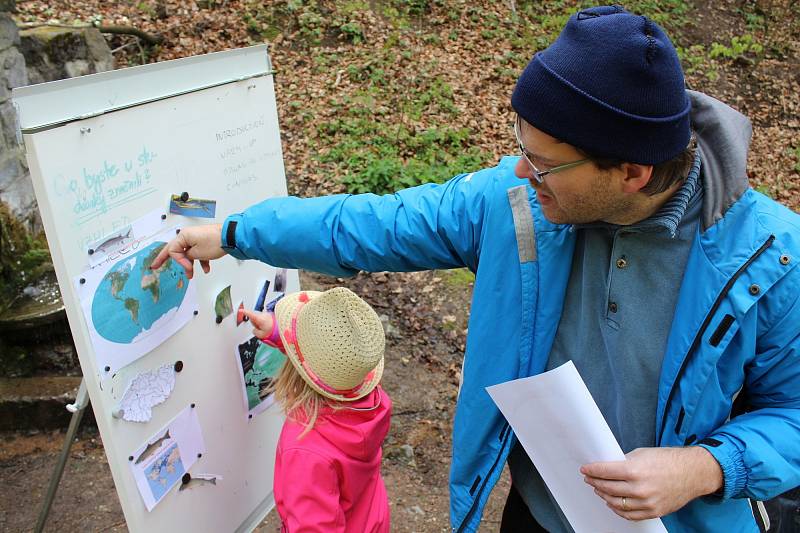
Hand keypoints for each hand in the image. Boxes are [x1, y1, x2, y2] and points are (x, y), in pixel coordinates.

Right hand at [151, 224, 225, 278]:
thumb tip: (185, 259)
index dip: (179, 261)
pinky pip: (197, 252)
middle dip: (169, 260)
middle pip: (175, 250)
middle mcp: (188, 235)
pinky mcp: (203, 241)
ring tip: (191, 275)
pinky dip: (200, 261)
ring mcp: (196, 238)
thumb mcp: (198, 253)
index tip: (187, 268)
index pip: (172, 250)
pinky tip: (206, 269)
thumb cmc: (215, 242)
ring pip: (188, 253)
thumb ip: (188, 257)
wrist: (231, 237)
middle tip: (155, 265)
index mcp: (183, 236)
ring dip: (190, 264)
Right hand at [243, 309, 274, 339]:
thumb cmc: (275, 330)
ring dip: (262, 324)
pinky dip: (266, 323)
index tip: (241, 310)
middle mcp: (263, 315)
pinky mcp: (271, 315)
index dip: (244, 312)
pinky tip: (270, 327)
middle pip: (254, 318)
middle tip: (262, 330)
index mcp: (259, 318)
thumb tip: (255, 330)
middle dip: (256, 324)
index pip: (250, 314)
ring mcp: (267, 314)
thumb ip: (255, 332)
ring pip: (260, 319)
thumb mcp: (261, 335)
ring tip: (268, 328)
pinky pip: (265, 319)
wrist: (284, 327)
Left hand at [581, 446, 722, 520]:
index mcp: (634, 470)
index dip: (591, 470)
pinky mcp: (653, 511)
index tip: (584, 469)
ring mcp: (647, 502)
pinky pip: (629, 515)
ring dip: (604, 496)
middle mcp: (639, 488)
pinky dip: (618, 510)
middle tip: (589, 478)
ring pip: (616, 503)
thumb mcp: (641, 454)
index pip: (604, 472)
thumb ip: (623, 462)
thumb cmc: (669, 460)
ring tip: (599, 490)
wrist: (693, 473)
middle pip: (608, 488)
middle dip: (595, 482)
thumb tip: (607, 467)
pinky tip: (612, 503)